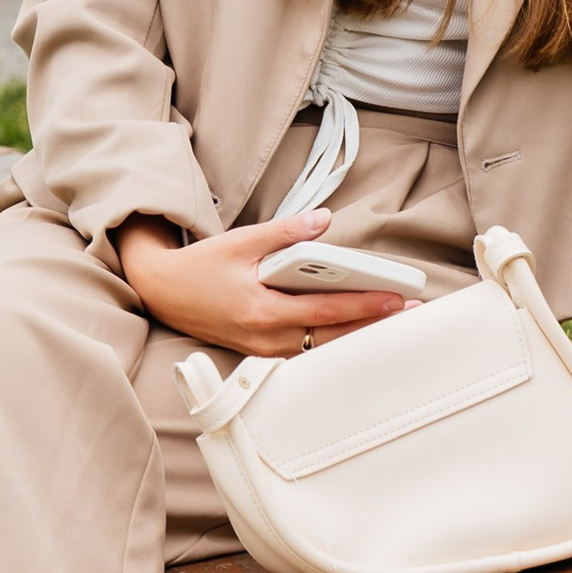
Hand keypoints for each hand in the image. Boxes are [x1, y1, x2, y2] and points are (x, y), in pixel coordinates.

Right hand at [116, 210, 408, 360]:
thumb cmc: (199, 267)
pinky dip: (331, 341)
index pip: (325, 312)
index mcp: (261, 311)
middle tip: (410, 314)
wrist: (161, 291)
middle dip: (373, 326)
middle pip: (332, 338)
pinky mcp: (261, 351)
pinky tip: (354, 331)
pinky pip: (304, 351)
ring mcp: (263, 349)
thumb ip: (285, 232)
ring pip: (321, 349)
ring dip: (356, 335)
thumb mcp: (241, 241)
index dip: (364, 306)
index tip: (396, 299)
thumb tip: (324, 221)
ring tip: (391, 322)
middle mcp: (265, 338)